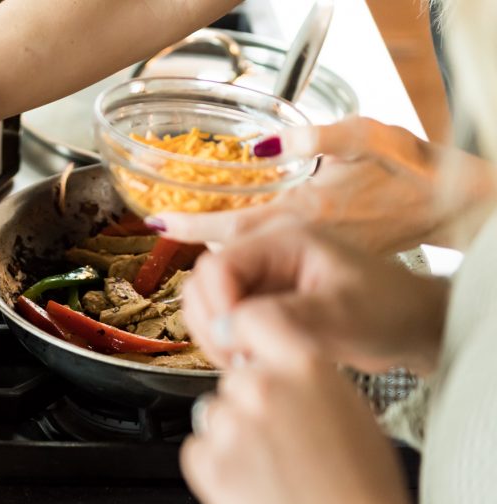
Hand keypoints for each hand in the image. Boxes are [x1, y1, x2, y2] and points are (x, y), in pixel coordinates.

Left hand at [147, 118, 496, 254]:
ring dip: (212, 252)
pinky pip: (267, 268)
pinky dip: (241, 257)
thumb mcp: (369, 139)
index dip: (190, 227)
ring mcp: (306, 262)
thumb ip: (317, 138)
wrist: (444, 211)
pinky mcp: (313, 267)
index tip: (156, 223)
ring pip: (246, 264)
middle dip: (191, 242)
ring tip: (183, 230)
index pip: (232, 228)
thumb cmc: (410, 174)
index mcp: (305, 214)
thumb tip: (261, 146)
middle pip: (228, 255)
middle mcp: (300, 245)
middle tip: (160, 229)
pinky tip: (227, 244)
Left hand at [180, 310, 416, 503]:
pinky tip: (253, 487)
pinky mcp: (206, 464)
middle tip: (281, 443)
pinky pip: (199, 451)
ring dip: (231, 436)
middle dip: (249, 404)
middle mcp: (262, 387)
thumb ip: (303, 380)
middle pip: (236, 379)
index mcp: (304, 365)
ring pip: (214, 415)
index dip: (246, 338)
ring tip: (272, 471)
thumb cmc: (363, 489)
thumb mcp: (348, 408)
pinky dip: (216, 468)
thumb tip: (271, 370)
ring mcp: (230, 426)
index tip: (244, 349)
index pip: (253, 320)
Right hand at [182, 228, 449, 374]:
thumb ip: (280, 318)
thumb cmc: (390, 312)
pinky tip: (252, 363)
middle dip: (211, 325)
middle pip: (202, 284)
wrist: (414, 328)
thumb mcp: (340, 315)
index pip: (216, 266)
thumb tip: (225, 329)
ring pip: (208, 307)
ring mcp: (261, 282)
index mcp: (282, 240)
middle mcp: (264, 256)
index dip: (215, 305)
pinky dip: (228, 347)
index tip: (235, 344)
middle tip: (238, 359)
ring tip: (246, 364)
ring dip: (216, 338)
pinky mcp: (262, 307)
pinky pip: (225, 325)